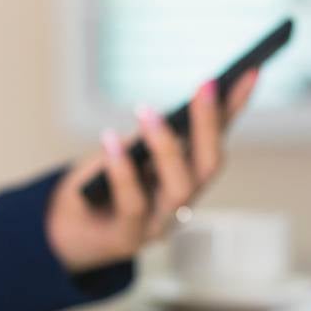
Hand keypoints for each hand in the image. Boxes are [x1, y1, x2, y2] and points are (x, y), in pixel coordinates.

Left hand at [46, 69, 258, 272]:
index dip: (235, 107)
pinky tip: (109, 140)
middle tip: (205, 85)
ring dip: (166, 147)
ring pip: (179, 188)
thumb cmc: (97, 185)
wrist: (59, 231)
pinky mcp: (129, 239)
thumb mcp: (127, 149)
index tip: (250, 71)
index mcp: (185, 175)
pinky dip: (122, 171)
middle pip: (208, 166)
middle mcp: (181, 200)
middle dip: (209, 124)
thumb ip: (151, 134)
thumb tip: (172, 109)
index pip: (218, 137)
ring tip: (147, 111)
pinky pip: (133, 205)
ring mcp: (159, 223)